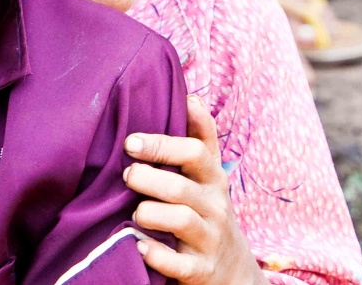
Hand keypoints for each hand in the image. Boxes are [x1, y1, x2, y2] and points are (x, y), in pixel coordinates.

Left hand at [123, 95, 267, 284]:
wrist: (234, 271)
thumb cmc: (208, 208)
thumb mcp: (208, 173)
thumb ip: (199, 136)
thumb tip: (190, 95)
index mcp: (212, 178)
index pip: (195, 151)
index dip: (163, 143)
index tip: (130, 142)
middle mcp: (214, 206)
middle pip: (182, 186)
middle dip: (149, 178)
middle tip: (127, 175)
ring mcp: (209, 239)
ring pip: (182, 220)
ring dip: (150, 212)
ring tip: (134, 211)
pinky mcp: (201, 271)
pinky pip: (179, 264)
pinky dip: (157, 255)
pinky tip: (139, 245)